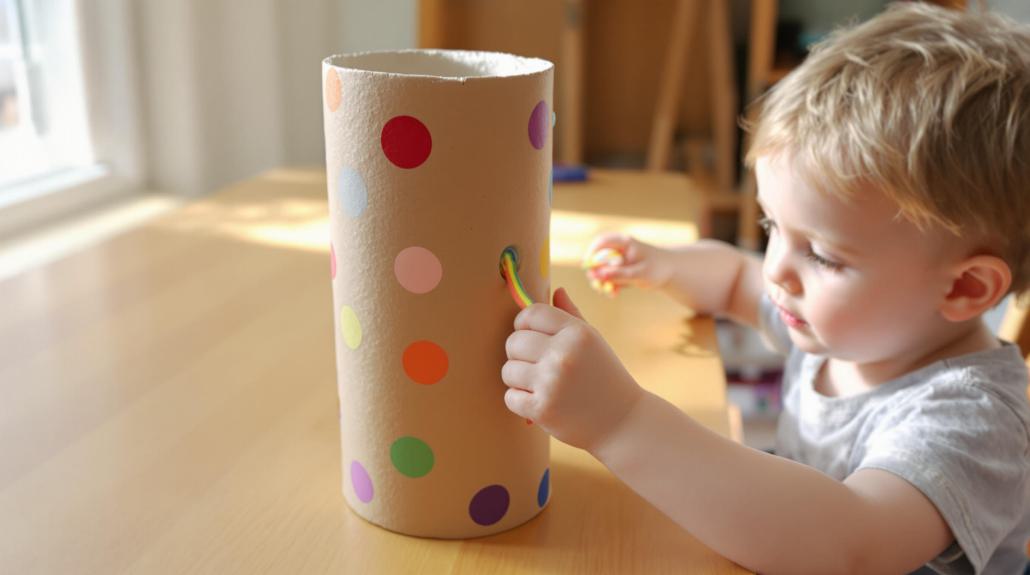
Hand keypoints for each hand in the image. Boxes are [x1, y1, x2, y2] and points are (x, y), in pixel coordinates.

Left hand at [502, 287, 644, 449]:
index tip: (529, 335)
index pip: (531, 314)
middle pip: (513, 342)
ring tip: (540, 385)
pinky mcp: (542, 409)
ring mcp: (551, 382)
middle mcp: (563, 354)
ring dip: (518, 379)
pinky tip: (540, 402)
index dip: (523, 323)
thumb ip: (572, 315)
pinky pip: (510, 397)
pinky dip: (520, 402)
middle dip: (518, 354)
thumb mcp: (594, 341)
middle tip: (536, 365)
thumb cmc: (605, 377)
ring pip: (508, 370)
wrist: (623, 422)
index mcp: (577, 333)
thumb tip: (556, 290)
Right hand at [583, 233, 671, 293]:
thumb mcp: (639, 273)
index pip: (601, 242)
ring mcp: (618, 261)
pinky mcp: (620, 272)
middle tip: (596, 285)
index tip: (587, 267)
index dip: (591, 253)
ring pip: (602, 270)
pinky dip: (609, 287)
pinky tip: (614, 295)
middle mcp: (618, 250)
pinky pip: (609, 279)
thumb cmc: (658, 268)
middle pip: (598, 258)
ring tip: (609, 293)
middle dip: (595, 272)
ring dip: (601, 282)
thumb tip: (598, 274)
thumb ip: (618, 274)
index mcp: (624, 243)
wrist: (671, 273)